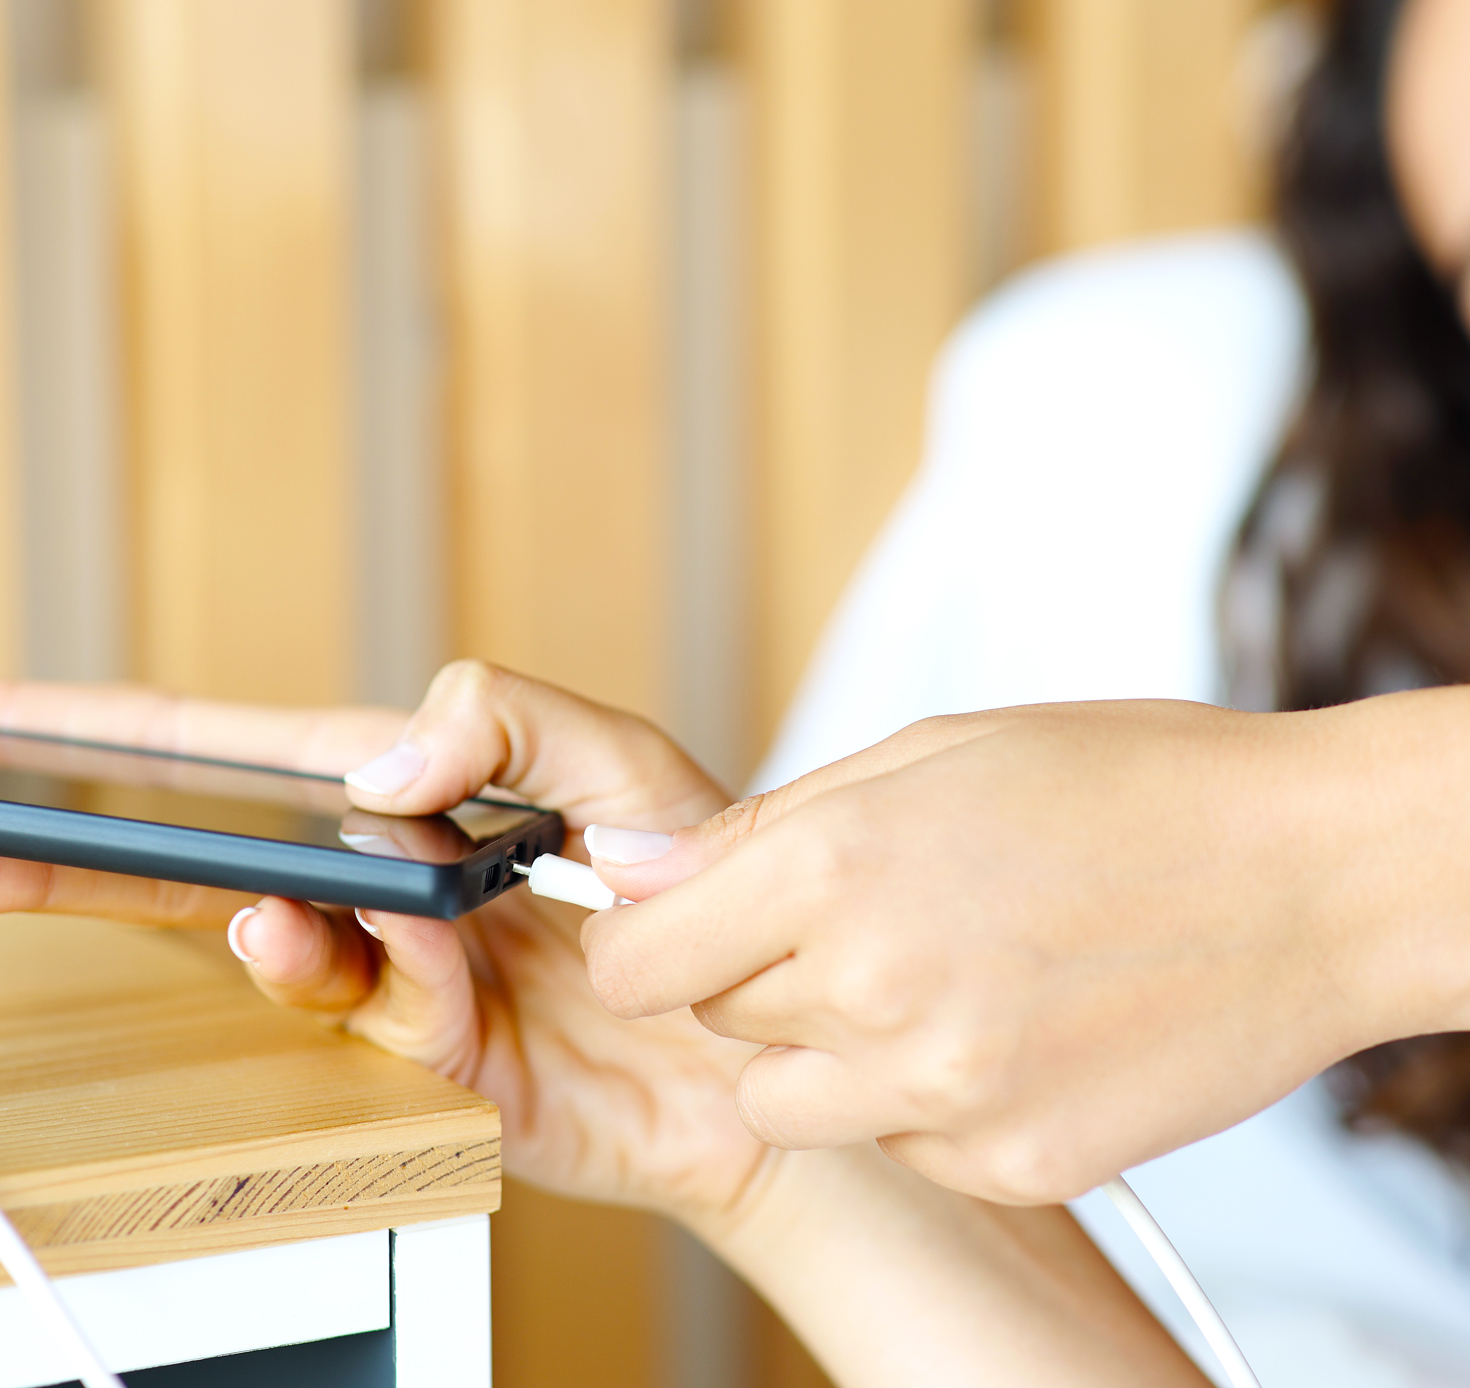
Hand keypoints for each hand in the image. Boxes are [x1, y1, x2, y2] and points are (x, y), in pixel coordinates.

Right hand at [0, 670, 1210, 1383]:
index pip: (208, 748)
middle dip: (50, 852)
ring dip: (257, 932)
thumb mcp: (626, 767)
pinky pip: (368, 1024)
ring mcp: (382, 977)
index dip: (72, 733)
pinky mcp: (425, 1065)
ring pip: (257, 948)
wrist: (771, 1050)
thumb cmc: (705, 884)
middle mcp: (362, 883)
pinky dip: (382, 993)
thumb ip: (516, 719)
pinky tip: (422, 971)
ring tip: (288, 913)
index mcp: (386, 793)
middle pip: (172, 858)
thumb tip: (387, 753)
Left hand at [581, 692, 1469, 1204]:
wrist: (1310, 879)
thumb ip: (761, 829)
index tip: (676, 930)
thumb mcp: (926, 758)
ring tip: (927, 981)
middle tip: (860, 922)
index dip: (647, 942)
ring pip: (788, 1100)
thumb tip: (629, 870)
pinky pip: (895, 1145)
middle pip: (716, 1021)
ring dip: (825, 1050)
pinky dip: (923, 1101)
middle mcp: (875, 989)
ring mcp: (944, 1090)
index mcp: (836, 866)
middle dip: (756, 974)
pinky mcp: (1007, 1160)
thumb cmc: (1129, 791)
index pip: (636, 961)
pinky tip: (1003, 1031)